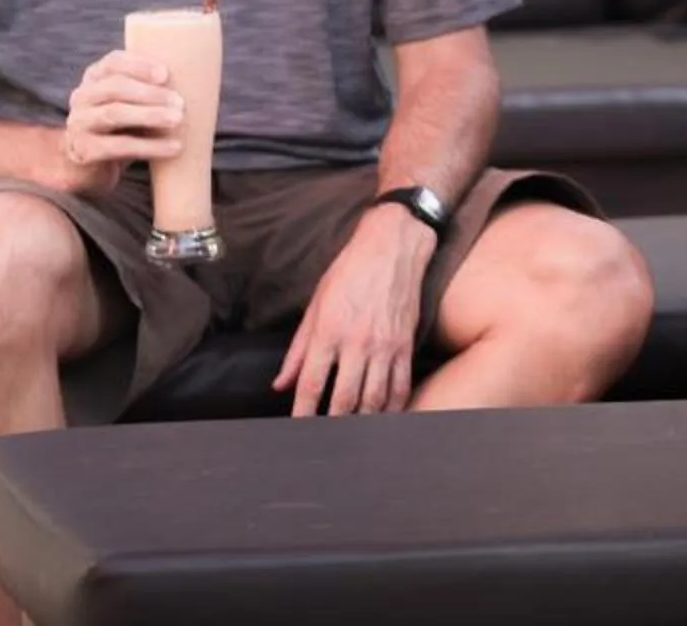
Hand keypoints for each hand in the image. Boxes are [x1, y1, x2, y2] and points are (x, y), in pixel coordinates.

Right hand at [57, 50, 183, 190]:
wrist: (90, 166)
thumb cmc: (121, 126)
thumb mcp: (129, 102)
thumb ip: (150, 88)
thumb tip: (197, 80)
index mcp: (94, 76)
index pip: (114, 62)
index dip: (140, 65)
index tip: (166, 73)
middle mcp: (82, 96)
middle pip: (115, 87)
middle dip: (150, 93)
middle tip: (180, 102)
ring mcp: (79, 123)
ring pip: (114, 114)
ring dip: (150, 115)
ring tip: (178, 119)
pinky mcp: (84, 151)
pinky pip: (119, 147)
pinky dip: (149, 147)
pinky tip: (174, 148)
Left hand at [274, 204, 434, 415]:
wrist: (392, 246)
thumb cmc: (350, 270)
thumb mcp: (316, 303)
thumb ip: (299, 347)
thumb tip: (281, 382)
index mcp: (329, 331)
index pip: (312, 383)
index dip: (303, 412)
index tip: (299, 429)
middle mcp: (357, 343)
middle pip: (344, 399)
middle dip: (334, 424)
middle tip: (327, 439)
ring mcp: (385, 346)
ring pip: (374, 399)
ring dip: (362, 421)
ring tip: (353, 435)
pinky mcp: (405, 345)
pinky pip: (400, 386)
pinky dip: (392, 407)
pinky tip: (384, 418)